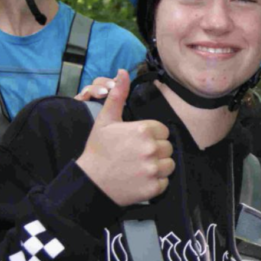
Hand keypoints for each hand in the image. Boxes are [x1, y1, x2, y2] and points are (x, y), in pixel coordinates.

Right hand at [76, 70, 174, 205]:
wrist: (90, 182)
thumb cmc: (98, 149)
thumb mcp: (105, 120)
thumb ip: (118, 95)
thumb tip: (124, 72)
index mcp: (143, 130)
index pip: (162, 131)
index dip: (151, 136)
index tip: (136, 142)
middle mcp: (151, 149)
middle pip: (168, 147)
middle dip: (156, 150)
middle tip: (136, 155)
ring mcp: (153, 170)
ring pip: (169, 164)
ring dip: (158, 166)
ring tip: (140, 167)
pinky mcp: (153, 187)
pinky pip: (165, 182)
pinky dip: (155, 182)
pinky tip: (140, 179)